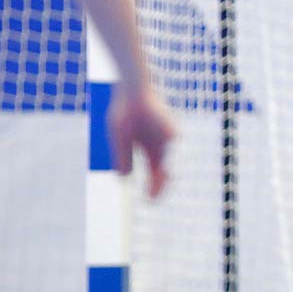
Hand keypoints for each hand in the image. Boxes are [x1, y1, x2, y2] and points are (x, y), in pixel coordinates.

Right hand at [109, 84, 174, 199]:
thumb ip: (124, 157)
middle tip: (153, 201)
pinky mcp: (171, 131)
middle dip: (158, 187)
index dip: (153, 186)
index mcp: (151, 147)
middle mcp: (162, 144)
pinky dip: (163, 162)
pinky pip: (167, 152)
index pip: (155, 172)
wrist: (133, 90)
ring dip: (161, 179)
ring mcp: (168, 138)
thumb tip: (124, 179)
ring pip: (166, 163)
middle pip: (163, 171)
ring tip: (155, 194)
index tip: (150, 201)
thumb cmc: (126, 111)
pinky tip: (159, 173)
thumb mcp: (121, 138)